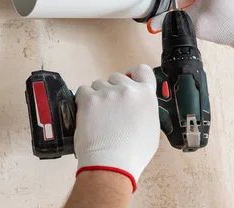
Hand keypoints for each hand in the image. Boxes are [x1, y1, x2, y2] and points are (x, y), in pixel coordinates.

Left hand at [74, 65, 159, 192]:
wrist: (111, 163)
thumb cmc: (131, 153)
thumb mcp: (150, 127)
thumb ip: (144, 108)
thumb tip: (136, 104)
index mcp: (146, 96)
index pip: (142, 70)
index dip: (133, 75)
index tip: (128, 80)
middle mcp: (128, 90)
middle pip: (116, 77)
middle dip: (112, 90)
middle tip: (109, 108)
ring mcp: (107, 92)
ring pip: (98, 84)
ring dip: (96, 96)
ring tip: (98, 116)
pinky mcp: (89, 98)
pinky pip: (83, 91)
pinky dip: (82, 101)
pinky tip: (87, 115)